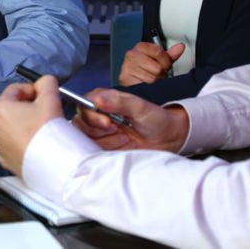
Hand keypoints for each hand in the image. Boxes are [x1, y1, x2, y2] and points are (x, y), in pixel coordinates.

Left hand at [0, 76, 63, 174]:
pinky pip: (13, 145)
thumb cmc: (46, 127)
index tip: (46, 98)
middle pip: (13, 109)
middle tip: (46, 114)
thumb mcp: (50, 96)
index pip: (16, 89)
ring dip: (25, 125)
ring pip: (12, 127)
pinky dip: (22, 142)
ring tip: (42, 131)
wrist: (50, 163)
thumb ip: (46, 82)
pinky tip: (36, 145)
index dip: (33, 90)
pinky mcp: (4, 160)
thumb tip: (44, 82)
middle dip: (28, 108)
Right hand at [71, 87, 188, 151]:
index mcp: (103, 100)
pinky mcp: (103, 146)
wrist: (167, 138)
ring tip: (125, 137)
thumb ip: (117, 101)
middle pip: (81, 124)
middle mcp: (98, 115)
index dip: (92, 115)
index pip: (83, 105)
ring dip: (108, 140)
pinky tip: (124, 145)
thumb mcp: (139, 106)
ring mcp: (99, 132)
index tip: (107, 122)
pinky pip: (95, 151)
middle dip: (100, 130)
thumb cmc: (155, 118)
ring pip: (88, 139)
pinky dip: (110, 149)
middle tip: (118, 129)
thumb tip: (97, 99)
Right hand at [118, 41, 184, 85]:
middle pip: (157, 68)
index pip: (158, 52)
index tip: (165, 65)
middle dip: (160, 74)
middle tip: (157, 75)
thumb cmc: (147, 69)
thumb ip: (170, 55)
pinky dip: (147, 88)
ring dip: (155, 83)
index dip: (165, 61)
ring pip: (152, 79)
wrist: (134, 80)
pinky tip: (144, 84)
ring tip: (151, 81)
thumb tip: (181, 47)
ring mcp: (127, 67)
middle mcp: (131, 55)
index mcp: (140, 47)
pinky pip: (143, 86)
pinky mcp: (125, 79)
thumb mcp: (160, 60)